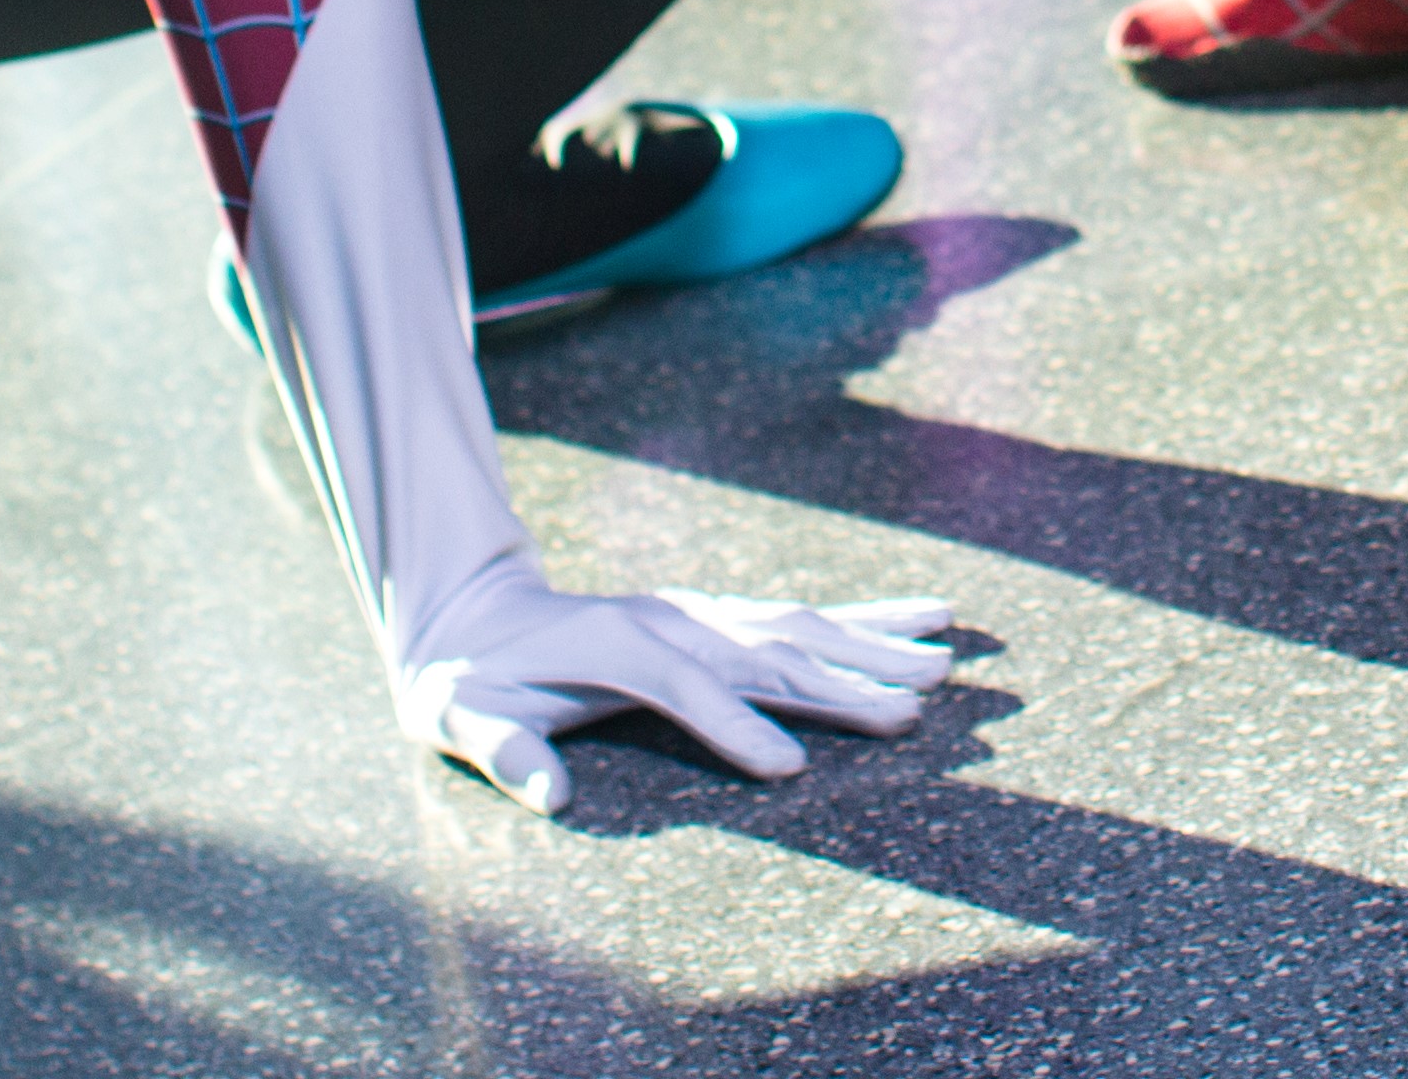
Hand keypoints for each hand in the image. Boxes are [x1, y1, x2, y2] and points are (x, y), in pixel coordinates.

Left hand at [397, 576, 958, 815]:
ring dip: (872, 646)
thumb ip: (503, 752)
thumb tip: (551, 795)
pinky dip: (868, 616)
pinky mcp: (718, 618)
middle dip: (838, 682)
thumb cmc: (469, 683)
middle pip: (765, 649)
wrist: (472, 613)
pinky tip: (929, 615)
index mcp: (617, 644)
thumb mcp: (461, 717)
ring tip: (946, 665)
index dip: (736, 726)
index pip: (688, 687)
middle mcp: (671, 620)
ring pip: (799, 626)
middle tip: (912, 712)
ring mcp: (700, 613)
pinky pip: (800, 618)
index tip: (791, 770)